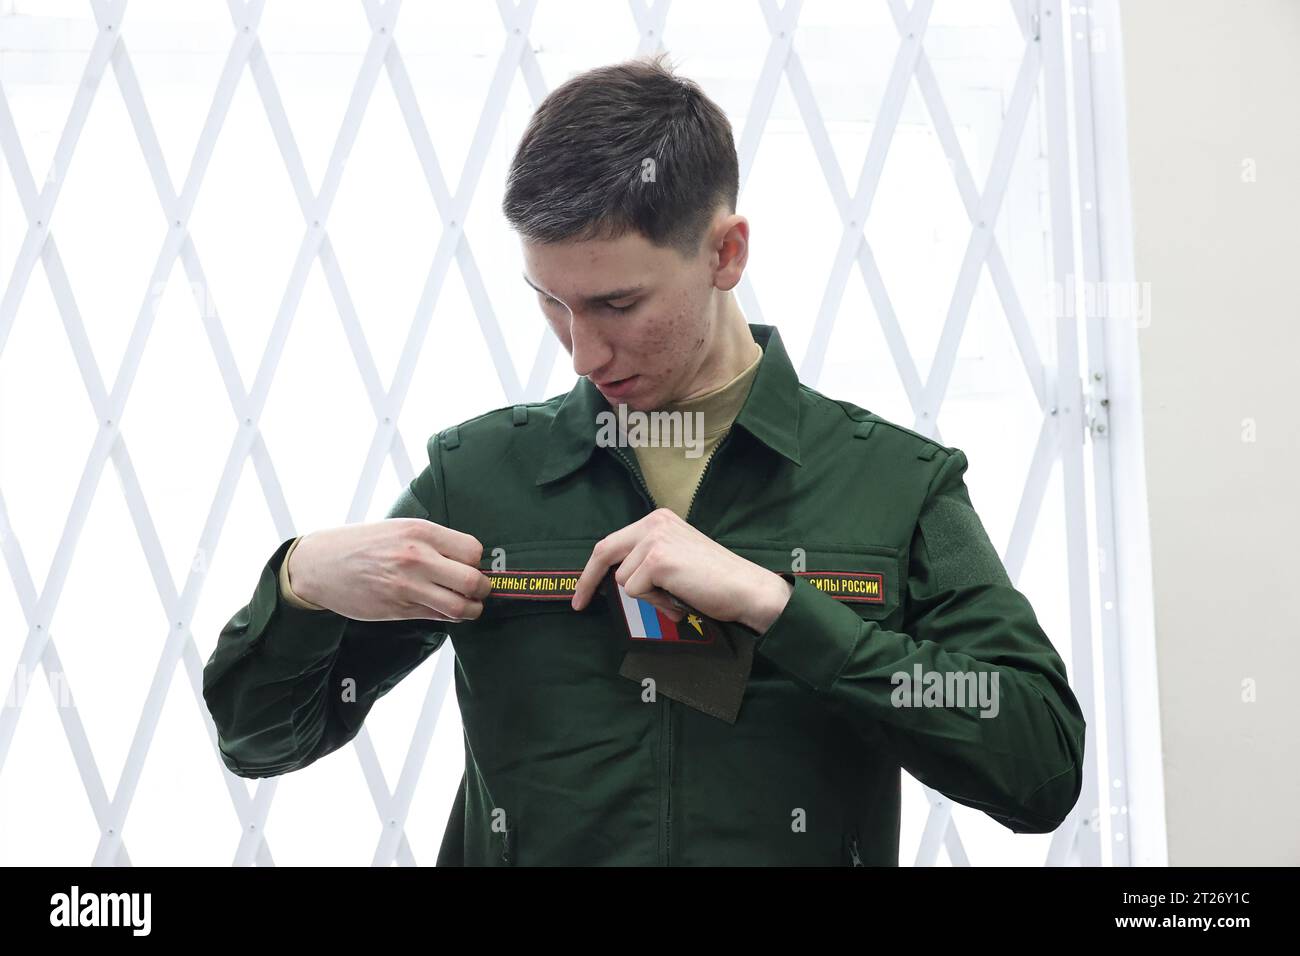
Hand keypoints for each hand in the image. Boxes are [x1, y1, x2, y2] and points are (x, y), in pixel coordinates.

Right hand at [289, 518, 492, 621]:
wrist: (319, 565)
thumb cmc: (362, 544)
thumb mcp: (399, 528)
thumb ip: (432, 541)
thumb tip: (468, 558)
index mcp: (420, 532)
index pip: (473, 550)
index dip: (476, 561)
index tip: (471, 564)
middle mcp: (416, 558)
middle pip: (473, 581)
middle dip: (483, 589)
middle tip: (480, 589)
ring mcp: (407, 586)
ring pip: (459, 606)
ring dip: (472, 609)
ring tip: (470, 606)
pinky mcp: (398, 609)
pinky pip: (437, 617)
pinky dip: (450, 617)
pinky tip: (446, 610)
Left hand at [570, 508, 794, 632]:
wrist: (745, 589)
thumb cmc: (714, 581)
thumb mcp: (676, 561)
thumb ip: (648, 562)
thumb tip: (616, 581)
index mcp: (658, 520)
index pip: (612, 543)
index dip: (593, 569)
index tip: (582, 591)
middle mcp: (654, 523)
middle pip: (604, 552)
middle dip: (588, 580)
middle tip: (579, 605)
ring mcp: (654, 539)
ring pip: (624, 580)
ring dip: (648, 597)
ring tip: (677, 596)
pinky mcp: (657, 559)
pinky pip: (636, 590)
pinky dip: (656, 602)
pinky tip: (680, 597)